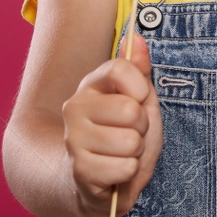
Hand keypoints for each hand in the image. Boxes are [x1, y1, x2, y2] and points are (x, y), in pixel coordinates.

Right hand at [61, 29, 163, 216]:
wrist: (98, 179)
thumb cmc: (122, 134)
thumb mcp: (139, 99)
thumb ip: (139, 69)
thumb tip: (137, 37)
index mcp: (91, 84)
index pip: (121, 68)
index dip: (141, 88)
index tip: (140, 100)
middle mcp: (76, 107)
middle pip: (131, 110)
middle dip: (143, 126)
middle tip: (132, 134)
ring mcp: (73, 139)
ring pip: (131, 142)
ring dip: (137, 152)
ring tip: (123, 153)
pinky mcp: (79, 170)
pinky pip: (126, 168)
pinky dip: (130, 172)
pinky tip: (116, 171)